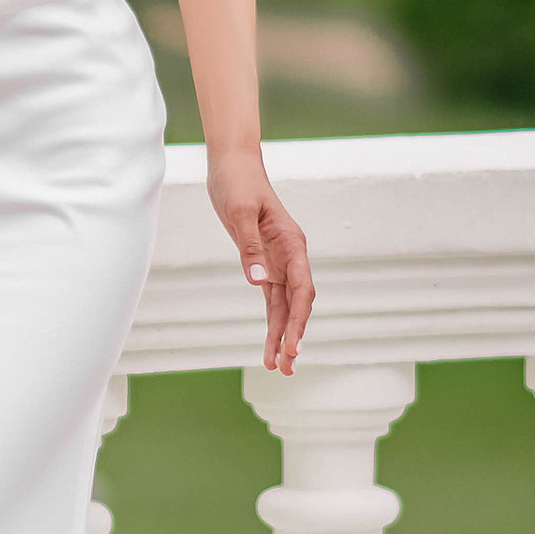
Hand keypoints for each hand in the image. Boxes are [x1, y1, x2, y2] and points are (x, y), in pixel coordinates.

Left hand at [210, 148, 312, 375]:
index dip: (299, 319)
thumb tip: (257, 282)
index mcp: (291, 244)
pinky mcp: (264, 264)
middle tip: (286, 368)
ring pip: (285, 307)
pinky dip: (272, 323)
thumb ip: (250, 248)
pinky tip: (270, 345)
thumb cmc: (239, 183)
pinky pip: (271, 300)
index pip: (302, 289)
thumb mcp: (240, 212)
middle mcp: (290, 256)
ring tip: (278, 368)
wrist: (232, 166)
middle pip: (297, 304)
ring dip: (283, 336)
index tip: (294, 344)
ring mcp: (279, 262)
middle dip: (293, 336)